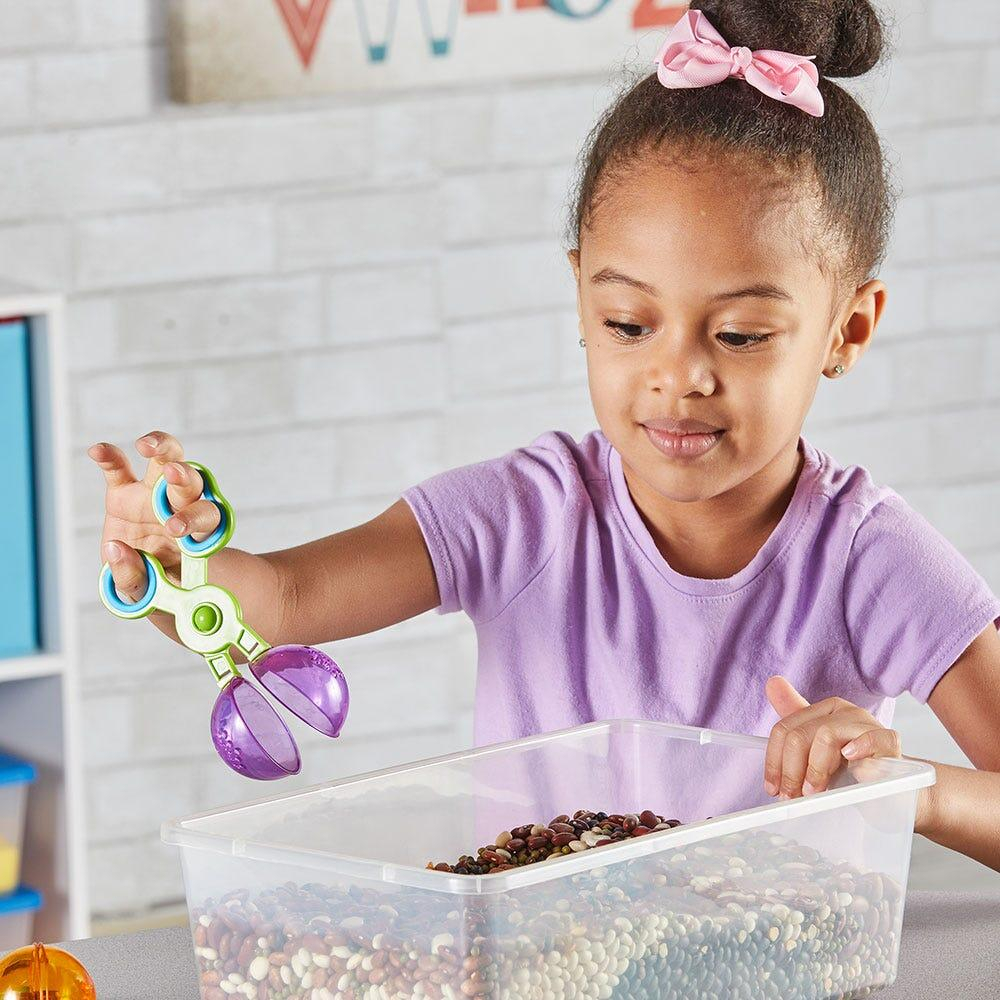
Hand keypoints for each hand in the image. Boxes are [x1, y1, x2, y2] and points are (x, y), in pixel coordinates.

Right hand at [88, 431, 220, 602]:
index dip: (193, 518)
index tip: (175, 528)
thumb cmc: (159, 585)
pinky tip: (97, 451)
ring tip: (147, 446)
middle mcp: (180, 508)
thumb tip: (115, 549)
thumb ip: (135, 577)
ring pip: (167, 462)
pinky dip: (110, 458)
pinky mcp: (125, 492)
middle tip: (173, 475)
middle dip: (184, 477)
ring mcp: (153, 496)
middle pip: (192, 484)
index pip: (206, 519)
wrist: (149, 579)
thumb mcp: (149, 594)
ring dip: (162, 448)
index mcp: (196, 534)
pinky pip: (119, 470)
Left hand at [763, 676, 901, 797]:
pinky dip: (857, 749)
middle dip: (791, 771)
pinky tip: (850, 761)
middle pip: (799, 735)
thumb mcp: (817, 753)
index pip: (784, 729)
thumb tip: (771, 683)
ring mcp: (866, 723)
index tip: (773, 789)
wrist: (897, 791)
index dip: (774, 762)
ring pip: (825, 734)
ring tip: (815, 792)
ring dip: (815, 769)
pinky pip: (869, 737)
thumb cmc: (853, 773)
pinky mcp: (888, 739)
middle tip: (792, 796)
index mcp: (822, 711)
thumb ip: (793, 728)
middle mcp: (842, 711)